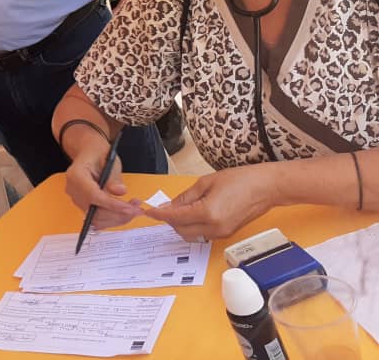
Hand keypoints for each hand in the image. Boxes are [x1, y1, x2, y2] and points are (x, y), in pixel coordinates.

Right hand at [64, 148, 142, 228]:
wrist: (88, 153)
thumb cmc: (97, 153)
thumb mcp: (109, 159)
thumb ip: (113, 176)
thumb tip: (120, 192)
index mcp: (76, 176)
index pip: (93, 195)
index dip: (111, 204)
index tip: (129, 208)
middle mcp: (73, 191)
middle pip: (94, 212)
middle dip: (118, 214)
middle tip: (138, 209)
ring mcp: (77, 200)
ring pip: (97, 219)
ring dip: (118, 218)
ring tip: (135, 209)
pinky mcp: (84, 206)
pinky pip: (98, 219)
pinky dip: (113, 219)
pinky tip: (125, 212)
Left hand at [144, 164, 277, 240]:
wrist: (266, 188)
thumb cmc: (239, 180)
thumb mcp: (206, 183)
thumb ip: (186, 197)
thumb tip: (170, 206)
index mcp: (208, 213)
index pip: (176, 218)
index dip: (160, 215)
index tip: (149, 212)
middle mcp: (214, 228)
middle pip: (181, 230)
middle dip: (170, 221)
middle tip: (163, 208)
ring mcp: (222, 234)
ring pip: (191, 235)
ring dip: (181, 225)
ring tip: (178, 210)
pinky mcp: (227, 234)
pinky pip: (203, 234)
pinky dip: (193, 226)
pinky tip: (192, 214)